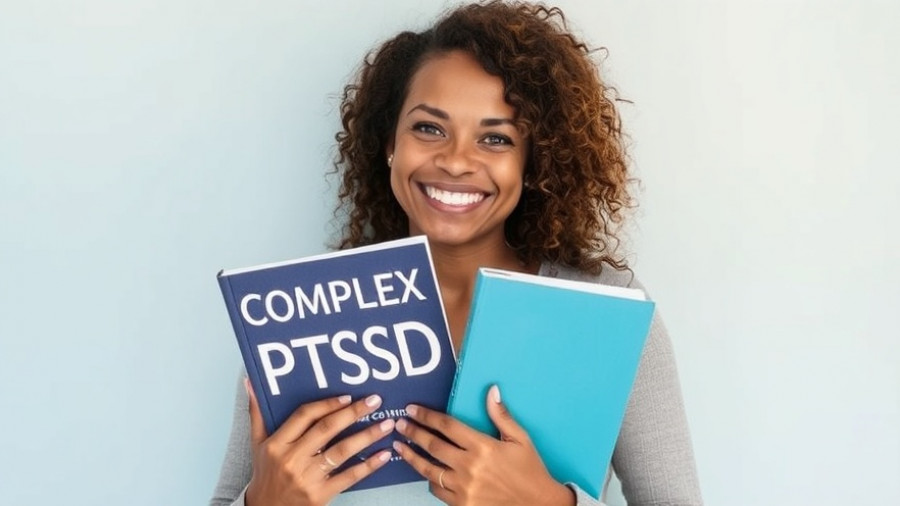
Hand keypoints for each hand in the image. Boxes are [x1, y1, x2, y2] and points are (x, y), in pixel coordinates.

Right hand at [244, 378, 393, 505]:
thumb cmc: (264, 473)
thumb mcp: (257, 443)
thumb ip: (257, 413)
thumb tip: (251, 382)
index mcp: (277, 443)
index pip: (305, 415)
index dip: (327, 404)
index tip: (348, 397)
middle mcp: (292, 458)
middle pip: (326, 429)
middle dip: (353, 413)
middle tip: (375, 400)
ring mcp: (307, 477)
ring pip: (341, 451)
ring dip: (367, 436)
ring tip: (386, 424)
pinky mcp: (320, 495)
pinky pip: (348, 477)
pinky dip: (368, 466)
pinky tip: (383, 455)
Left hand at [392, 385, 574, 505]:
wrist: (538, 505)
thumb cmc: (530, 471)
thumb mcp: (520, 439)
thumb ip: (501, 415)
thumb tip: (491, 391)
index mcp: (483, 447)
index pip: (447, 426)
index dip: (427, 416)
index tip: (413, 409)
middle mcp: (470, 467)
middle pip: (432, 445)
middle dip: (413, 432)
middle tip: (399, 424)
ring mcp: (464, 487)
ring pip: (428, 469)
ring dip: (411, 456)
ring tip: (400, 447)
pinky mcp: (462, 504)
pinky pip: (437, 490)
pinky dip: (429, 479)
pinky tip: (425, 471)